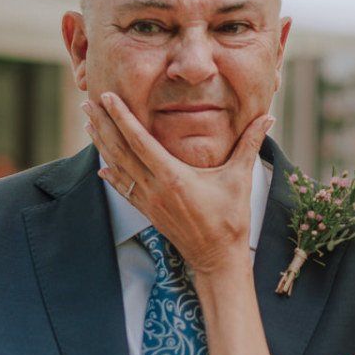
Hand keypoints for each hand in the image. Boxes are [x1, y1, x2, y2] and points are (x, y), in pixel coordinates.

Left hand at [85, 94, 270, 276]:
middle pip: (120, 151)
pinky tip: (102, 167)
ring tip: (89, 124)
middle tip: (88, 103)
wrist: (218, 257)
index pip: (140, 141)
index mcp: (173, 177)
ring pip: (118, 168)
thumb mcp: (240, 178)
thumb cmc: (230, 219)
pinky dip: (112, 176)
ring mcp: (149, 202)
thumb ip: (249, 144)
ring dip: (102, 145)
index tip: (107, 97)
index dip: (122, 117)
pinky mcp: (149, 213)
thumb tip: (266, 118)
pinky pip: (125, 190)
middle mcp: (155, 188)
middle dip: (103, 125)